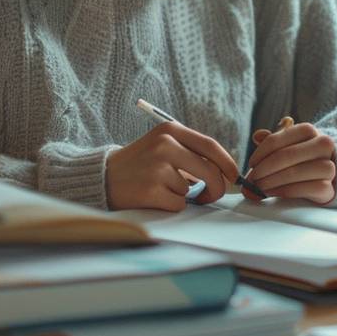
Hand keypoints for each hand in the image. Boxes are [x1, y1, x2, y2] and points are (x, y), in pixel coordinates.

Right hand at [106, 120, 239, 210]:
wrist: (103, 176)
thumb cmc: (140, 163)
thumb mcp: (162, 144)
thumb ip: (190, 151)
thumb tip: (225, 171)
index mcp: (170, 130)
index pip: (210, 146)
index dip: (227, 162)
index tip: (233, 175)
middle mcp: (165, 145)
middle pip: (210, 171)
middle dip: (217, 188)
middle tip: (211, 195)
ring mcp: (157, 167)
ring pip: (192, 189)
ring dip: (184, 195)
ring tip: (162, 187)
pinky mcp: (150, 190)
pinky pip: (179, 203)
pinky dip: (172, 205)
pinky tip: (155, 197)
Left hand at [242, 116, 336, 203]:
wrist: (327, 175)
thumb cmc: (302, 157)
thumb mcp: (288, 144)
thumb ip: (273, 140)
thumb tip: (257, 136)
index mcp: (308, 130)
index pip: (276, 140)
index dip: (260, 153)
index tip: (252, 164)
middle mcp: (322, 145)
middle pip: (286, 156)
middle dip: (264, 169)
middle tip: (252, 179)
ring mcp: (328, 166)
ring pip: (295, 173)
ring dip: (272, 182)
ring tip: (260, 187)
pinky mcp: (329, 188)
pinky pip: (303, 189)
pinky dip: (284, 191)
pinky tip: (273, 193)